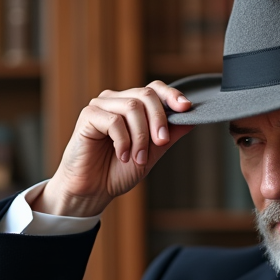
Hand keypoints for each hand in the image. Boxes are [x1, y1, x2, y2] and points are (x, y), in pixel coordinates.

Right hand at [40, 81, 194, 217]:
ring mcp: (101, 106)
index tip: (186, 108)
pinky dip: (123, 141)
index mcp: (132, 106)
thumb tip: (191, 120)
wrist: (93, 190)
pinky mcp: (88, 115)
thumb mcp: (151, 153)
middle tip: (160, 143)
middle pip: (146, 94)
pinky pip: (114, 121)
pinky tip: (122, 156)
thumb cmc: (118, 171)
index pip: (154, 89)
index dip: (171, 95)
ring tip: (138, 158)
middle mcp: (117, 100)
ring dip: (140, 136)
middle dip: (159, 119)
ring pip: (132, 107)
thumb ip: (168, 136)